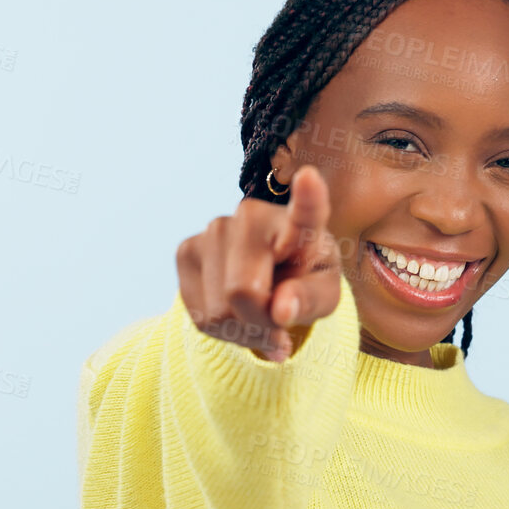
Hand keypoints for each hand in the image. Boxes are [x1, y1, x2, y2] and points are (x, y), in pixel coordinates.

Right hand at [176, 165, 341, 361]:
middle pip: (243, 292)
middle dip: (261, 323)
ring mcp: (212, 229)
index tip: (310, 178)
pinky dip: (223, 330)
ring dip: (243, 330)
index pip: (305, 212)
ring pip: (219, 311)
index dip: (308, 198)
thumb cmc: (304, 282)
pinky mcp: (185, 250)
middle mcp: (249, 215)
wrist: (268, 279)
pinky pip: (201, 316)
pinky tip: (237, 312)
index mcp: (297, 223)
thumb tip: (280, 310)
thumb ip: (309, 301)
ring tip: (259, 315)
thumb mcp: (323, 297)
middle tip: (278, 323)